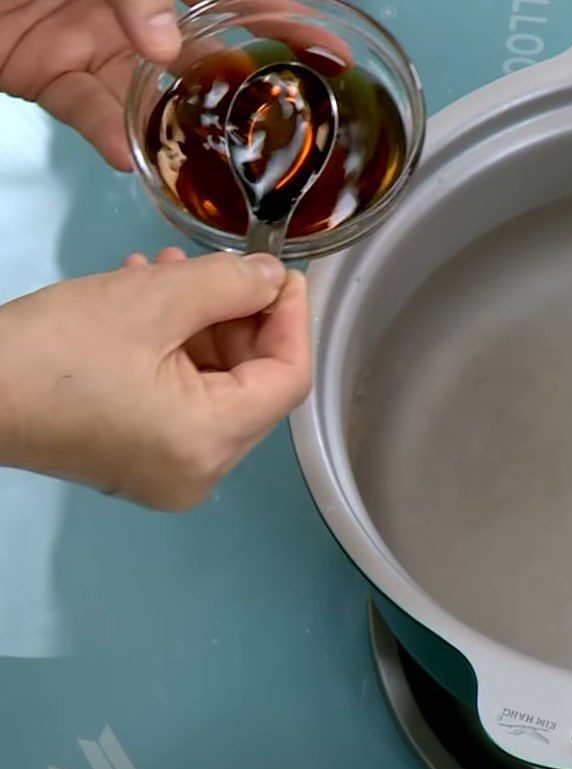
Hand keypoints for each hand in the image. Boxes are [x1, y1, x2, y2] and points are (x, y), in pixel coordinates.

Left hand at [0, 0, 350, 169]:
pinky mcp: (52, 76)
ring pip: (151, 94)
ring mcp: (94, 44)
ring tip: (215, 158)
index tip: (329, 48)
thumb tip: (168, 45)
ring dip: (179, 126)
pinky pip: (90, 115)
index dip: (285, 18)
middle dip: (243, 83)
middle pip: (202, 49)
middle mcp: (131, 8)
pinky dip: (109, 137)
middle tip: (285, 119)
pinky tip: (128, 160)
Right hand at [0, 248, 310, 509]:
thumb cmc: (51, 350)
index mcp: (210, 442)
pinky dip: (177, 351)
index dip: (293, 320)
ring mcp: (171, 472)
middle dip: (240, 317)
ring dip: (203, 325)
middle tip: (219, 266)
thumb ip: (229, 284)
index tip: (282, 274)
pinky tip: (151, 301)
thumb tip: (274, 278)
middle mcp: (201, 471)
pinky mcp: (143, 460)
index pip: (288, 379)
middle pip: (255, 384)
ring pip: (217, 387)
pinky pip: (184, 401)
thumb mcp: (150, 301)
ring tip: (171, 272)